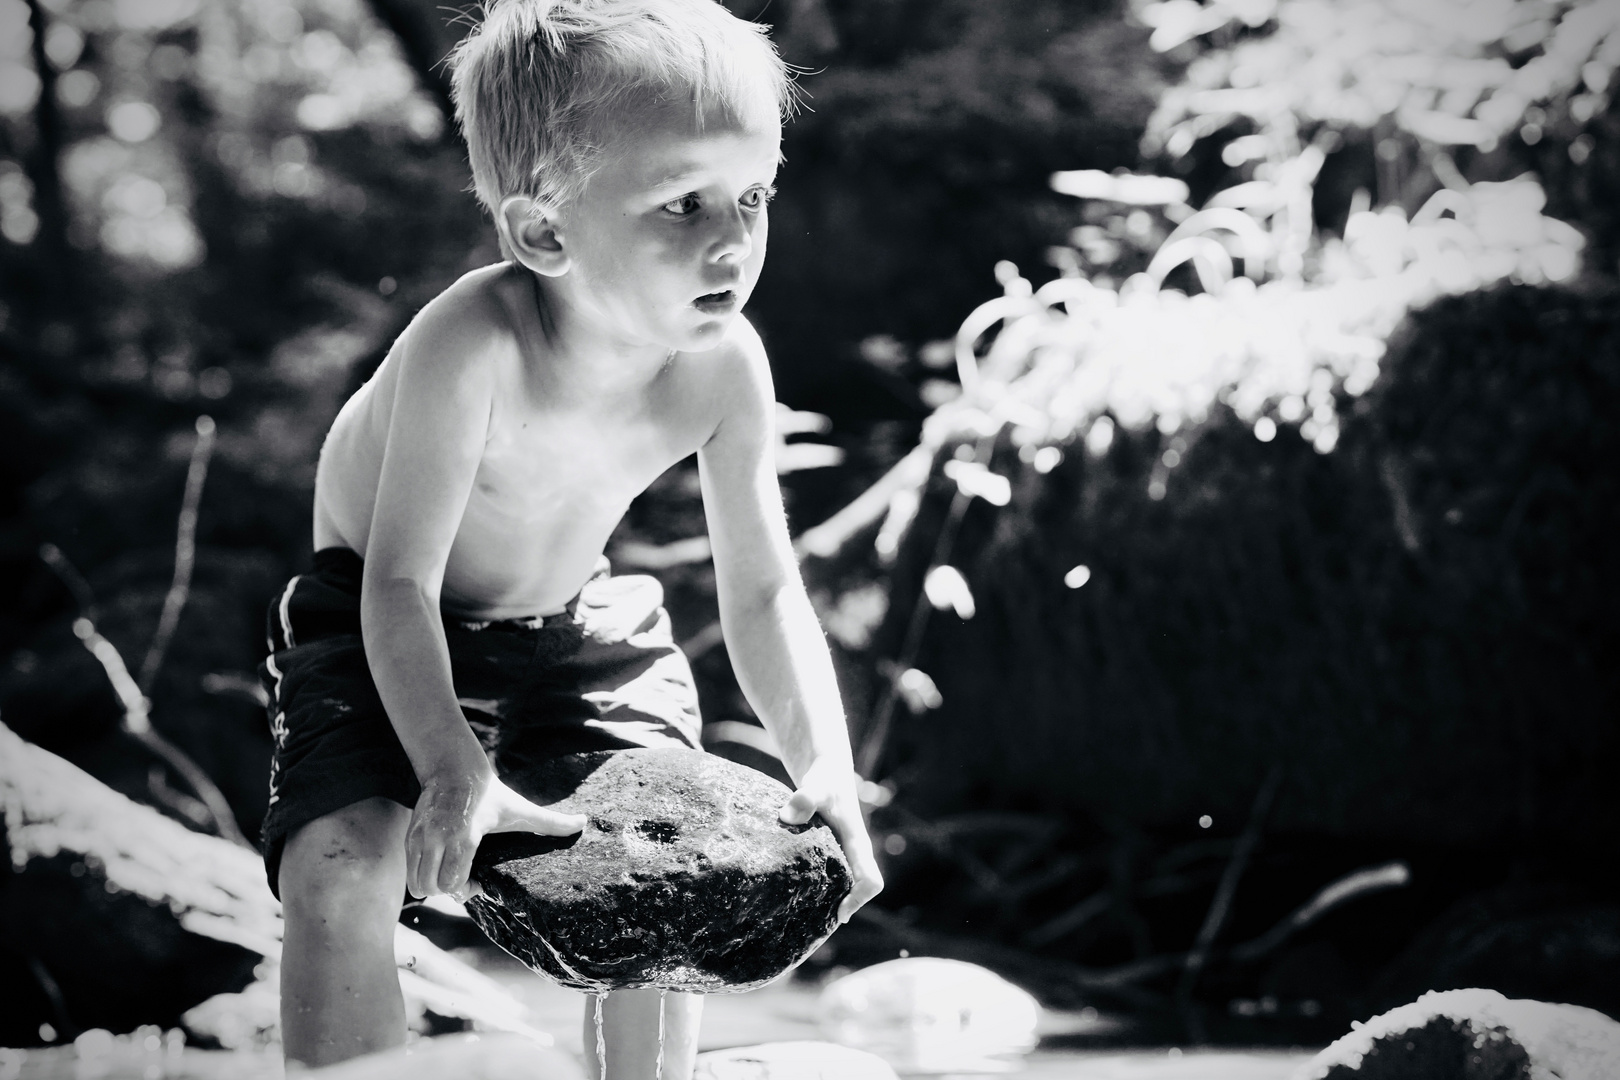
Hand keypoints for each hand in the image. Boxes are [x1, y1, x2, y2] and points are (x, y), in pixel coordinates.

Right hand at [406, 766, 587, 901]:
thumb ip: (551, 822)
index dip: (464, 890)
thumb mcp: (521, 808)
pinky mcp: (410, 836)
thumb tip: (582, 823)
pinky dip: (422, 875)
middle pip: (432, 888)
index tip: (478, 882)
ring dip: (433, 886)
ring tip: (451, 874)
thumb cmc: (491, 792)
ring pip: (417, 883)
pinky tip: (440, 865)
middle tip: (464, 880)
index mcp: (464, 836)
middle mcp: (437, 839)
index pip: (451, 883)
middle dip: (449, 891)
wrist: (453, 768)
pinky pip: (409, 871)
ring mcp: (420, 838)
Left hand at [778, 757, 883, 922]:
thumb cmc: (824, 779)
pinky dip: (817, 888)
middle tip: (810, 925)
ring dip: (827, 900)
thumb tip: (787, 817)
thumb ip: (805, 798)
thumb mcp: (816, 785)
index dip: (859, 900)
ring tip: (797, 916)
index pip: (870, 881)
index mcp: (857, 843)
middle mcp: (854, 854)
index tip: (839, 913)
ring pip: (843, 886)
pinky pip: (830, 877)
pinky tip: (790, 893)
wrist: (828, 770)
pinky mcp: (831, 852)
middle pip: (857, 892)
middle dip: (839, 909)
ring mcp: (843, 854)